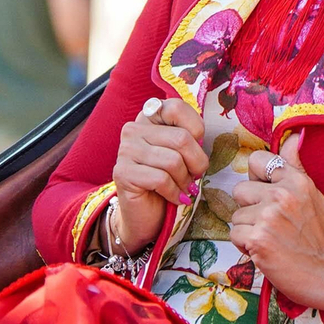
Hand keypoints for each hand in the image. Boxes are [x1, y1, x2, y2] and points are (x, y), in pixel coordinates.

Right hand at [111, 98, 206, 250]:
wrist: (147, 215)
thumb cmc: (170, 181)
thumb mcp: (183, 153)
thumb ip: (189, 137)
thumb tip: (201, 139)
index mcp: (149, 117)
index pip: (177, 108)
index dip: (196, 129)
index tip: (195, 148)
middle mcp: (133, 129)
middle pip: (181, 138)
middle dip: (197, 162)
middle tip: (196, 176)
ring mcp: (125, 150)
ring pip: (172, 161)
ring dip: (185, 180)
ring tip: (184, 188)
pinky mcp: (122, 173)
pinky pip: (161, 179)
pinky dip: (175, 193)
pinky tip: (176, 198)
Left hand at [231, 134, 323, 313]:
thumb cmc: (317, 237)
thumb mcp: (313, 195)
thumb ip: (296, 167)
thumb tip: (291, 137)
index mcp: (295, 180)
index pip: (255, 161)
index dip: (257, 179)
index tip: (267, 195)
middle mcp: (282, 194)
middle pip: (240, 190)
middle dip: (250, 209)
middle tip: (271, 225)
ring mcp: (269, 217)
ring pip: (236, 216)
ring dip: (248, 230)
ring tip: (270, 239)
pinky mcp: (258, 239)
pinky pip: (235, 235)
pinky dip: (246, 246)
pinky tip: (265, 250)